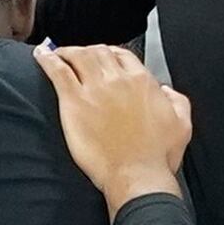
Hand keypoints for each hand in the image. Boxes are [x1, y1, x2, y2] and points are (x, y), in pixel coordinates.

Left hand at [40, 45, 195, 205]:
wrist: (137, 174)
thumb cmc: (157, 156)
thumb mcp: (182, 124)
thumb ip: (177, 100)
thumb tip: (165, 90)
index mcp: (142, 81)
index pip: (122, 55)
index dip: (110, 53)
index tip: (104, 58)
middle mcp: (118, 79)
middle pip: (98, 51)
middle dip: (88, 51)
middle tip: (79, 56)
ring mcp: (94, 88)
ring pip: (78, 56)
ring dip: (66, 51)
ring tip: (57, 53)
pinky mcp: (74, 101)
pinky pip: (58, 71)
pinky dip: (47, 59)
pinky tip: (41, 55)